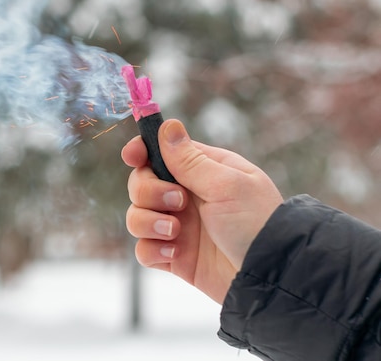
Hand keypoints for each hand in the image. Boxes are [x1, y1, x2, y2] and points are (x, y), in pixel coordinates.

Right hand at [122, 119, 282, 302]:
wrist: (268, 276)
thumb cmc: (257, 223)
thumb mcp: (226, 184)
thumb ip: (190, 159)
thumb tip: (168, 124)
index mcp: (202, 171)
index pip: (160, 152)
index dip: (141, 151)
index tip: (132, 157)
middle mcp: (186, 196)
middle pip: (140, 183)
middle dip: (148, 191)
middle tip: (178, 201)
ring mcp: (178, 226)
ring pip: (136, 215)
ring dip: (148, 221)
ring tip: (175, 232)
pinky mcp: (174, 256)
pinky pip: (143, 249)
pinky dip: (152, 249)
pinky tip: (173, 253)